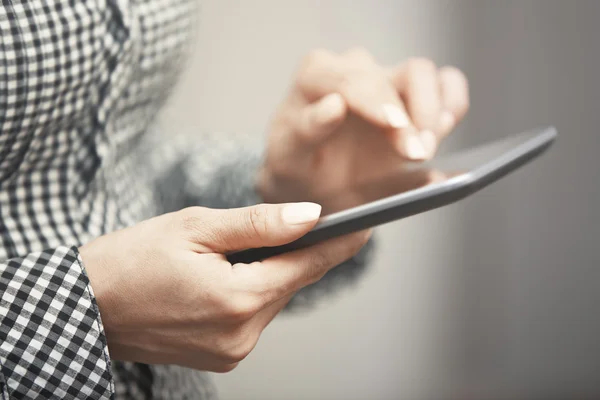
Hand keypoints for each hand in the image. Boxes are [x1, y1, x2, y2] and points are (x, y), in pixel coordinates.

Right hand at [80, 203, 368, 371]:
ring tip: (234, 252)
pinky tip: (226, 277)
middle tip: (295, 225)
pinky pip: (252, 316)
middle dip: (294, 253)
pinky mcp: (221, 357)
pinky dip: (250, 292)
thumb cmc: (129, 260)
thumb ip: (259, 224)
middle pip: (289, 283)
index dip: (339, 244)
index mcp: (237, 300)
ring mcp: (231, 352)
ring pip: (271, 299)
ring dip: (267, 273)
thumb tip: (310, 216)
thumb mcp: (195, 227)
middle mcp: (241, 335)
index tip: (364, 227)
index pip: (307, 266)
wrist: (84, 306)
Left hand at [259, 49, 469, 203]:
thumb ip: (307, 131)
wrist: (314, 185)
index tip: (394, 127)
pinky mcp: (412, 96)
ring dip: (433, 113)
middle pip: (397, 75)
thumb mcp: (289, 159)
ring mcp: (385, 79)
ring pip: (424, 75)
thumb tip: (334, 105)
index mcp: (316, 76)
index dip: (376, 102)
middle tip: (416, 155)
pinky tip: (440, 131)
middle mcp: (353, 69)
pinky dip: (451, 105)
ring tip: (425, 148)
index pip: (351, 79)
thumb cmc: (298, 168)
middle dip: (412, 117)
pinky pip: (446, 84)